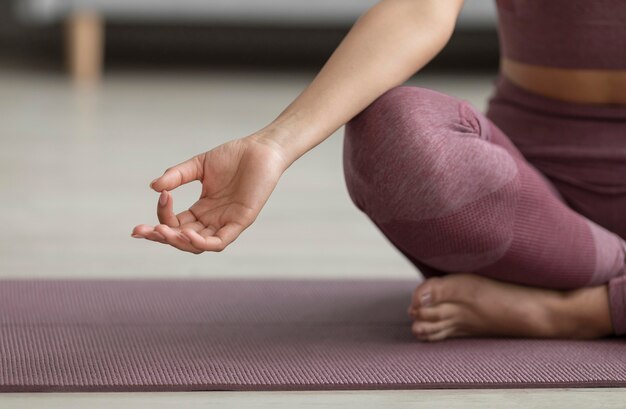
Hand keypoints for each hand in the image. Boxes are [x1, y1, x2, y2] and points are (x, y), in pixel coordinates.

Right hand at [132, 135, 287, 252]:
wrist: (261, 150)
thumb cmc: (234, 157)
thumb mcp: (199, 165)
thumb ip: (177, 176)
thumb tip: (154, 187)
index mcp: (202, 210)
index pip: (176, 224)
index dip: (161, 218)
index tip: (159, 196)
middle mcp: (213, 221)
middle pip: (182, 240)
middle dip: (161, 237)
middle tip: (141, 231)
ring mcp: (226, 223)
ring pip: (198, 246)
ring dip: (178, 242)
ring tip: (162, 232)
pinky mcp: (241, 222)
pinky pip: (219, 242)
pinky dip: (202, 243)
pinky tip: (187, 234)